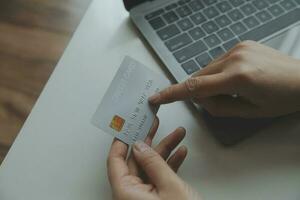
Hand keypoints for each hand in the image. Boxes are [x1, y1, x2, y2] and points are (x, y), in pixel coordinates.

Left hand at [107, 118, 200, 199]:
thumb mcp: (169, 186)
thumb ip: (153, 163)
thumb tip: (140, 146)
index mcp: (126, 193)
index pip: (115, 161)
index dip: (120, 141)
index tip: (126, 126)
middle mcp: (132, 195)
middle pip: (136, 161)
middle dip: (149, 141)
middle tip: (153, 124)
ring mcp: (145, 197)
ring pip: (151, 166)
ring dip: (165, 150)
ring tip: (177, 134)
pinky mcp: (158, 198)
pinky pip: (160, 176)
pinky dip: (171, 164)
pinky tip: (180, 152)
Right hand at [149, 41, 299, 117]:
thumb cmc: (283, 99)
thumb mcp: (249, 112)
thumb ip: (218, 108)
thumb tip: (199, 100)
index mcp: (238, 78)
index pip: (194, 87)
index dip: (172, 93)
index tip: (157, 97)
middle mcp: (235, 58)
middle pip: (199, 77)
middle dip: (200, 91)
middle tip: (219, 101)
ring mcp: (238, 48)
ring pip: (207, 69)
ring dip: (211, 82)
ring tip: (234, 89)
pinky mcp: (241, 44)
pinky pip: (217, 61)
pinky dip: (219, 73)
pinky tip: (237, 78)